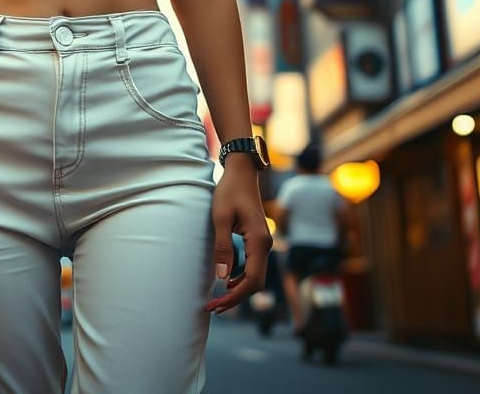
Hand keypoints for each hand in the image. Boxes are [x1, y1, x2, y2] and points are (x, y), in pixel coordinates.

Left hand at [204, 158, 272, 313]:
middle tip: (213, 307)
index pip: (252, 280)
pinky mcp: (258, 239)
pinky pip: (253, 265)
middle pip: (255, 282)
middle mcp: (265, 245)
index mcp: (259, 241)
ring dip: (238, 289)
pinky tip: (226, 281)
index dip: (234, 297)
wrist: (242, 171)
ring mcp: (263, 242)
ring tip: (218, 299)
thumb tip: (222, 278)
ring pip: (255, 276)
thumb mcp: (220, 218)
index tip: (216, 305)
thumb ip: (223, 247)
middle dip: (236, 298)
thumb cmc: (229, 191)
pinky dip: (241, 277)